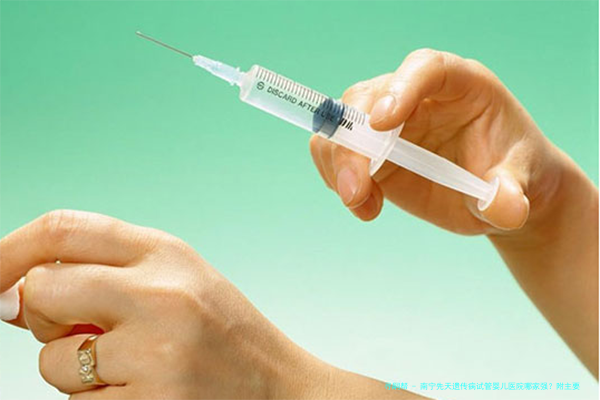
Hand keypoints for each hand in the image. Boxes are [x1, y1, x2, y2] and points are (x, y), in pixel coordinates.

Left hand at [4, 210, 322, 399]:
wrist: (279, 388)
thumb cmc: (223, 334)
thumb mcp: (174, 282)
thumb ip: (101, 276)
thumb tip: (9, 295)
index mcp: (167, 253)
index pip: (65, 229)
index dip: (11, 249)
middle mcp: (161, 294)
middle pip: (43, 289)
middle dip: (42, 315)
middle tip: (78, 329)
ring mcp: (156, 352)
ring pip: (52, 361)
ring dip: (74, 369)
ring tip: (130, 367)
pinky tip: (142, 391)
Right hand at [310, 48, 564, 233]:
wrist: (496, 192)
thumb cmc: (512, 174)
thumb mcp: (520, 185)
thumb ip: (510, 196)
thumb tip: (499, 207)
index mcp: (460, 85)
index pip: (425, 68)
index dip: (400, 88)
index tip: (382, 122)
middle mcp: (416, 96)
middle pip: (366, 98)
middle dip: (352, 144)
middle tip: (355, 191)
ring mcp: (387, 123)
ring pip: (340, 125)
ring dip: (338, 164)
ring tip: (362, 204)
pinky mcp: (370, 151)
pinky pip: (335, 152)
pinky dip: (336, 179)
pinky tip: (364, 206)